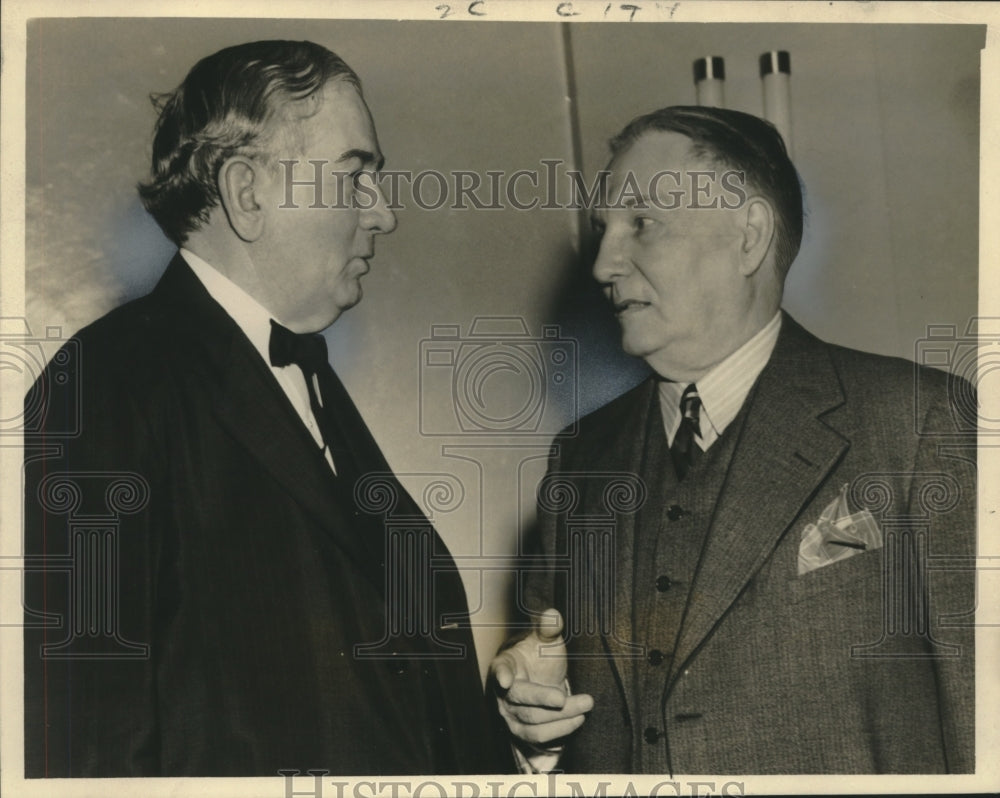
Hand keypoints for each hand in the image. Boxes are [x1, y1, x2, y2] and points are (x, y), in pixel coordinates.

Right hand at [490, 608, 593, 748]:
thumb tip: (553, 615)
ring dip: (560, 719)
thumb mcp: (545, 640)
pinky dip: (560, 731)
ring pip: (532, 724)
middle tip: (567, 696)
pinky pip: (538, 738)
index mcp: (505, 665)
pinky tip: (578, 719)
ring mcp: (511, 715)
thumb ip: (548, 629)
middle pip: (522, 702)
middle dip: (546, 700)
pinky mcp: (523, 732)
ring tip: (584, 706)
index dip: (502, 675)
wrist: (539, 679)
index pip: (500, 670)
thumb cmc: (539, 656)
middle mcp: (503, 694)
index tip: (505, 680)